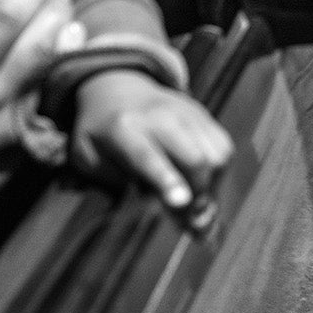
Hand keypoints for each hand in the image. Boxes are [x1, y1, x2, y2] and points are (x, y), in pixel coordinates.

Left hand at [69, 69, 233, 230]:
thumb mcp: (87, 156)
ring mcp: (186, 112)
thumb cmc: (100, 133)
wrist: (118, 89)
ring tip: (193, 202)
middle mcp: (159, 116)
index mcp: (122, 128)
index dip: (166, 181)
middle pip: (195, 159)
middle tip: (188, 222)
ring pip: (216, 156)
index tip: (181, 203)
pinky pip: (224, 149)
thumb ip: (114, 181)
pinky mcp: (203, 115)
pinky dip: (218, 174)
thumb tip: (150, 204)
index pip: (148, 156)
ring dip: (210, 188)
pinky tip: (199, 183)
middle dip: (197, 196)